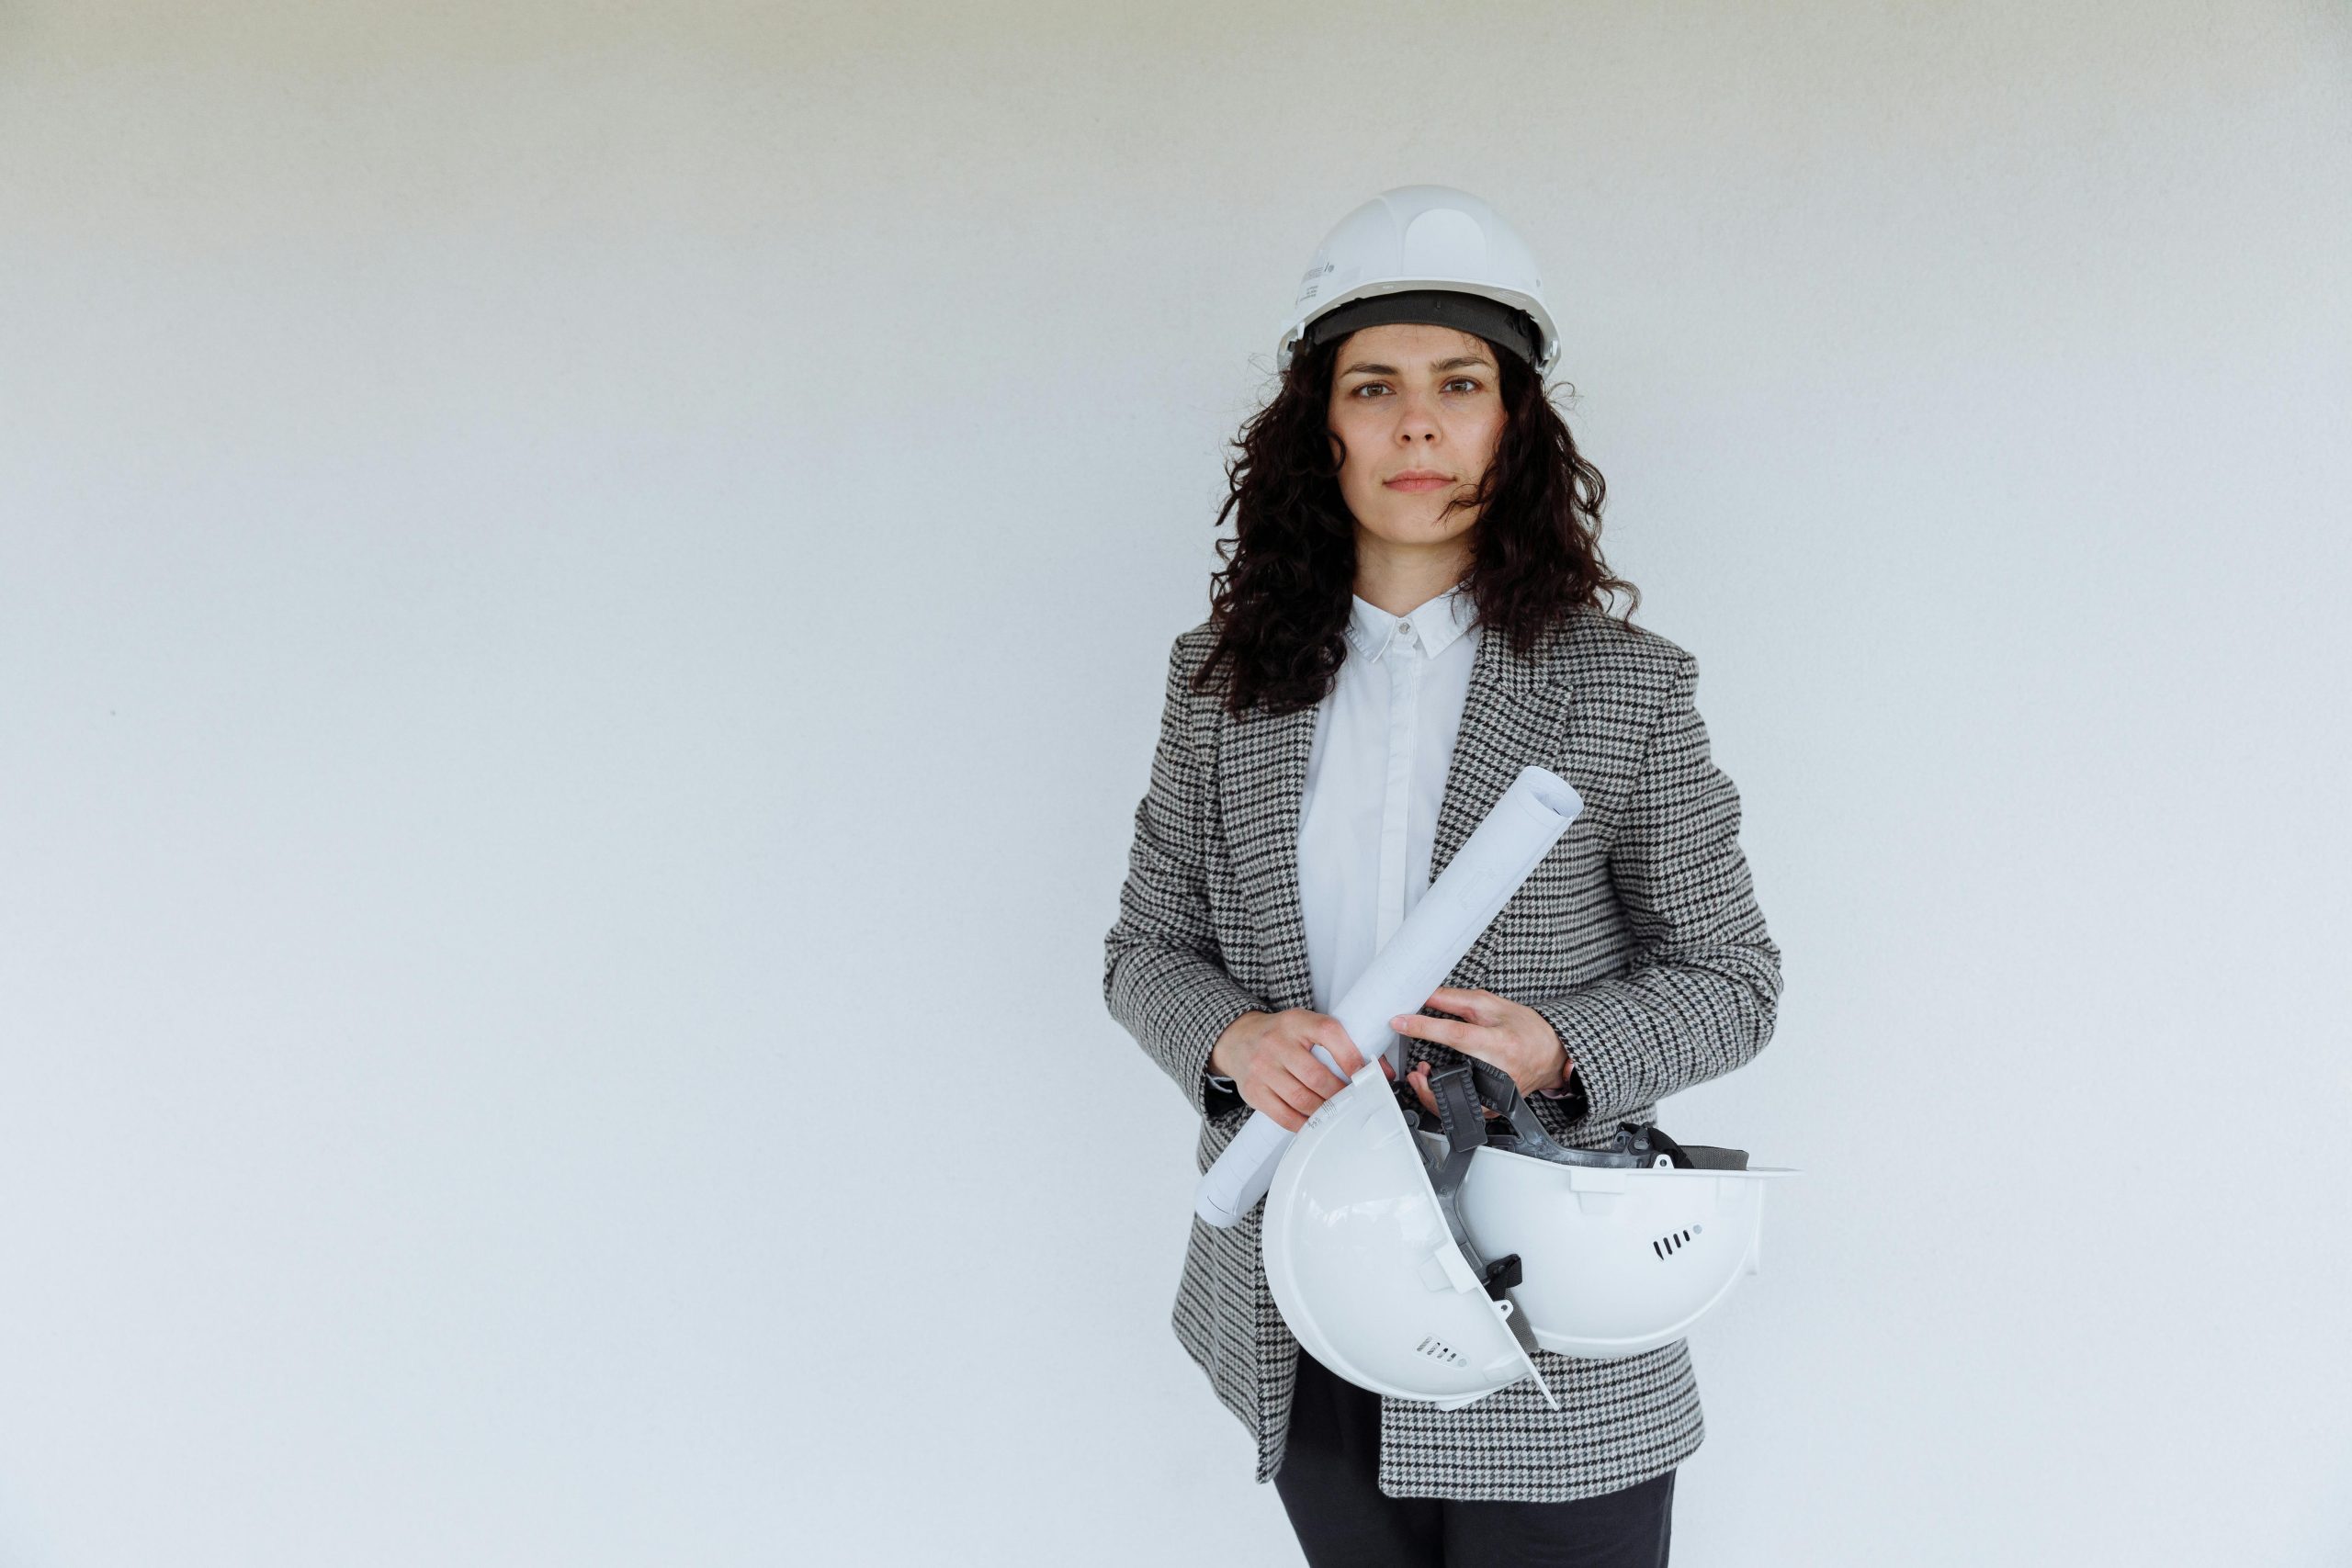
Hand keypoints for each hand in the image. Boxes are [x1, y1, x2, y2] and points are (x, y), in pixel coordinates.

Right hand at [1209, 1010, 1393, 1132]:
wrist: (1238, 1040)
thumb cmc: (1282, 1035)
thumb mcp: (1307, 1027)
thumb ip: (1342, 1043)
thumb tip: (1383, 1071)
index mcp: (1296, 1022)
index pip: (1328, 1034)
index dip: (1351, 1057)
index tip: (1368, 1075)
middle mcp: (1276, 1042)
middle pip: (1316, 1076)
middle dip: (1341, 1093)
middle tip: (1356, 1101)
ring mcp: (1262, 1068)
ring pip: (1302, 1099)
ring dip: (1325, 1111)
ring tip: (1338, 1113)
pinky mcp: (1253, 1091)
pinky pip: (1284, 1115)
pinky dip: (1304, 1123)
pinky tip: (1316, 1122)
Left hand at [1391, 987, 1570, 1120]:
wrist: (1551, 1054)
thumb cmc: (1526, 1030)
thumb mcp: (1492, 1006)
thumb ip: (1456, 1000)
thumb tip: (1426, 995)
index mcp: (1499, 1042)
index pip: (1456, 1034)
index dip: (1424, 1028)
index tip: (1400, 1022)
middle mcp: (1498, 1072)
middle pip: (1453, 1078)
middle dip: (1425, 1079)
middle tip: (1416, 1068)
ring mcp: (1497, 1095)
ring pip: (1456, 1103)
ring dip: (1430, 1094)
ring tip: (1423, 1077)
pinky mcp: (1493, 1108)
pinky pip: (1463, 1110)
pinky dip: (1443, 1102)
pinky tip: (1437, 1090)